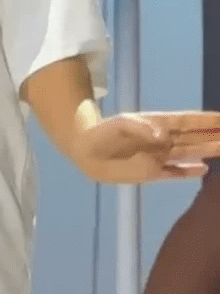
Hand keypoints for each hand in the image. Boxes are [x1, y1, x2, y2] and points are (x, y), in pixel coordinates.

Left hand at [74, 111, 219, 183]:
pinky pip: (175, 172)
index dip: (206, 120)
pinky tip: (204, 169)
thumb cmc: (103, 132)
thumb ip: (141, 128)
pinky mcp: (153, 173)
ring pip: (190, 153)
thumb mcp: (120, 124)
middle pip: (194, 137)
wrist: (87, 151)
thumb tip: (163, 135)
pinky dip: (189, 172)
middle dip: (214, 134)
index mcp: (157, 124)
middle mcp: (163, 140)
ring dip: (208, 151)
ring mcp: (159, 156)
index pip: (187, 121)